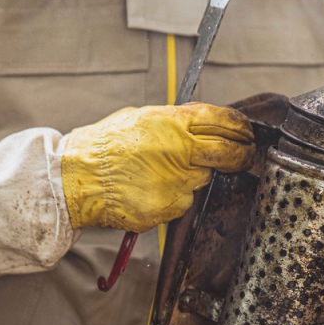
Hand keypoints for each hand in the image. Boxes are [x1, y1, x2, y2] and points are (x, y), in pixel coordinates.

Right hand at [61, 104, 253, 231]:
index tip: (246, 133)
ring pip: (202, 179)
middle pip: (228, 153)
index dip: (241, 128)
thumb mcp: (140, 118)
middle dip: (241, 156)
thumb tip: (198, 124)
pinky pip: (183, 201)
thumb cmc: (104, 146)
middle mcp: (180, 150)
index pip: (224, 121)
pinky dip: (174, 197)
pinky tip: (151, 189)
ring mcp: (177, 181)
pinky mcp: (169, 206)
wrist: (77, 179)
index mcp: (173, 123)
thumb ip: (174, 122)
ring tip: (162, 173)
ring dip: (192, 176)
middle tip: (243, 157)